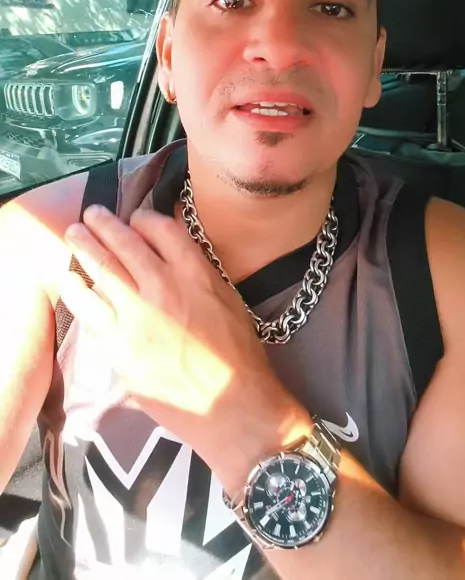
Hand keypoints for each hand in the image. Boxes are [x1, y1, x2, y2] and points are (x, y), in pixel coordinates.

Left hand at [62, 204, 310, 489]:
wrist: (231, 406)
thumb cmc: (238, 355)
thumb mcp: (228, 299)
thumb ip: (197, 273)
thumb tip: (168, 255)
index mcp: (195, 273)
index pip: (161, 229)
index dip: (143, 218)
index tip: (134, 218)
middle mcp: (163, 287)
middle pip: (124, 243)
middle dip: (104, 224)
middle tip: (91, 214)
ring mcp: (137, 317)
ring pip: (101, 270)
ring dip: (84, 247)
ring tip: (74, 234)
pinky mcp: (119, 347)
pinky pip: (89, 310)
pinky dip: (77, 290)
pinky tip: (71, 280)